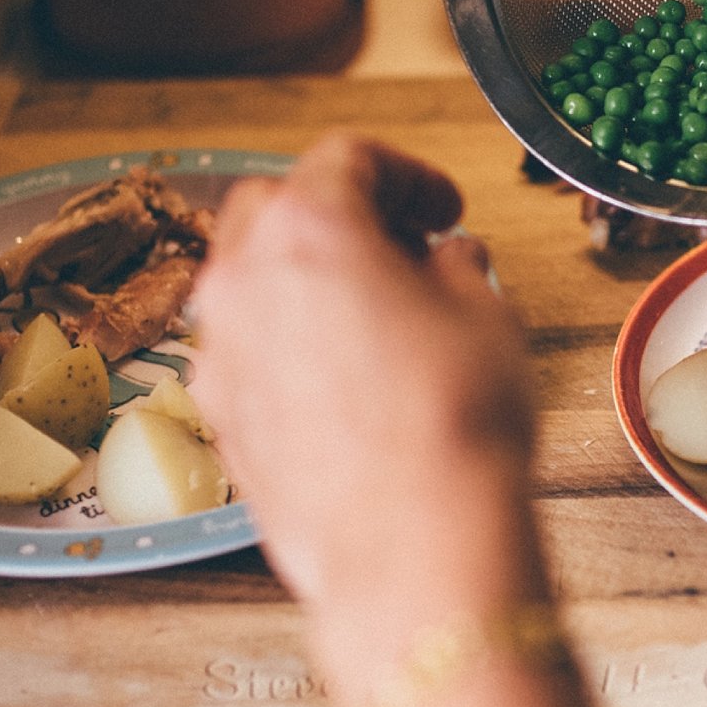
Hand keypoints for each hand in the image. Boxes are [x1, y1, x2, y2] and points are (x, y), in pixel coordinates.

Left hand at [190, 136, 545, 701]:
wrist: (412, 546)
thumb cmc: (454, 425)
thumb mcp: (486, 315)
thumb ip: (456, 266)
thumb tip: (444, 260)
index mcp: (311, 229)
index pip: (349, 160)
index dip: (408, 176)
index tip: (441, 208)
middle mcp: (245, 280)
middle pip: (275, 206)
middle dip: (337, 212)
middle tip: (401, 246)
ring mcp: (221, 352)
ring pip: (249, 281)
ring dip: (304, 279)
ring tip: (374, 316)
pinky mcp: (219, 417)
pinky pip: (246, 351)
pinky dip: (286, 342)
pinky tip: (345, 378)